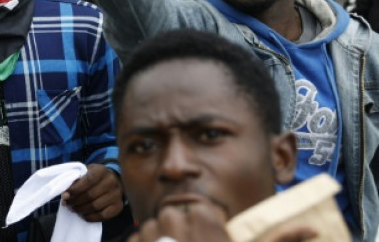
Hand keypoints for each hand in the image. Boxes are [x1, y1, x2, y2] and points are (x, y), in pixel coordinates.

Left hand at [63, 164, 123, 221]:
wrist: (114, 180)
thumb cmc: (96, 176)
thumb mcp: (87, 172)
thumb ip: (77, 180)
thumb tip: (66, 194)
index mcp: (102, 171)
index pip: (87, 181)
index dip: (74, 189)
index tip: (65, 195)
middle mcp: (111, 182)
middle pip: (90, 195)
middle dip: (75, 201)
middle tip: (66, 204)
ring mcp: (117, 195)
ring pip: (95, 206)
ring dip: (80, 210)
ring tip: (73, 209)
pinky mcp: (118, 207)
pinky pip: (102, 216)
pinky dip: (90, 217)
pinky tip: (83, 214)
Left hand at [129, 201, 316, 241]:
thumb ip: (280, 240)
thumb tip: (312, 229)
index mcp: (207, 228)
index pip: (197, 208)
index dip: (201, 221)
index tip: (207, 237)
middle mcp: (178, 230)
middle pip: (172, 213)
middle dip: (179, 228)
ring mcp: (155, 240)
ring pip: (151, 225)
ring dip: (159, 237)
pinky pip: (136, 240)